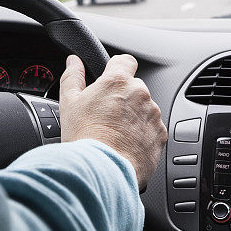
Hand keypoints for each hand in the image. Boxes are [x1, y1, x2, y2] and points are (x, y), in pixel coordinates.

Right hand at [59, 54, 166, 189]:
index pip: (125, 60)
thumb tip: (73, 62)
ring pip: (144, 109)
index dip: (117, 68)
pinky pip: (152, 128)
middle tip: (106, 115)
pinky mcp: (160, 134)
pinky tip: (126, 145)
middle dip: (123, 97)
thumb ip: (72, 77)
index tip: (111, 80)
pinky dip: (142, 134)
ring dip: (134, 116)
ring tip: (115, 134)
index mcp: (118, 82)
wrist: (103, 170)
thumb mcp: (69, 103)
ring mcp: (153, 114)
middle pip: (134, 87)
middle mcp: (140, 94)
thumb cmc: (85, 138)